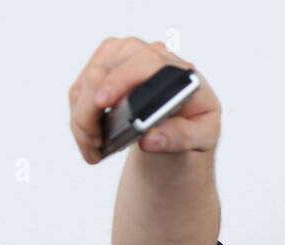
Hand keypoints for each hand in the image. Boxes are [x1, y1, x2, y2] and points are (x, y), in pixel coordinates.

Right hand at [69, 36, 220, 163]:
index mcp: (174, 66)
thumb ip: (184, 137)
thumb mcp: (205, 134)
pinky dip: (78, 119)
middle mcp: (143, 53)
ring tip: (94, 150)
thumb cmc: (196, 118)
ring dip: (82, 120)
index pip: (143, 62)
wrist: (183, 113)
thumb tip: (150, 139)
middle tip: (94, 144)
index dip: (119, 81)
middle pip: (103, 73)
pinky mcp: (101, 66)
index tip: (104, 102)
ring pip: (85, 84)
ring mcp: (119, 57)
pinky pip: (79, 91)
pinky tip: (89, 142)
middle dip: (91, 111)